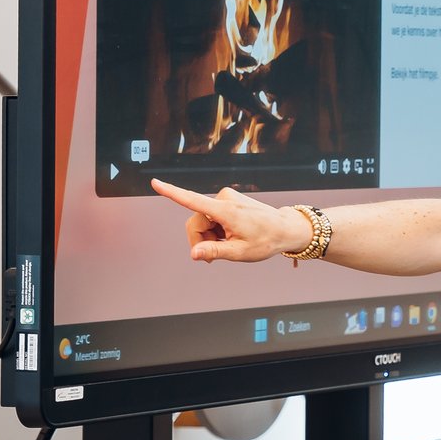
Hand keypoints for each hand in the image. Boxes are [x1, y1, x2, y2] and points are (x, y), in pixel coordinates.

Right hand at [149, 178, 304, 262]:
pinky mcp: (227, 200)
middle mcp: (224, 199)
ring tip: (228, 244)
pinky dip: (216, 230)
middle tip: (215, 257)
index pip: (193, 200)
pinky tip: (229, 236)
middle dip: (201, 240)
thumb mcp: (240, 252)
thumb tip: (193, 254)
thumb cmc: (266, 240)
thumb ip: (214, 251)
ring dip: (209, 236)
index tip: (155, 182)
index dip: (172, 192)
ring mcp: (226, 198)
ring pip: (202, 221)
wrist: (285, 228)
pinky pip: (210, 217)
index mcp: (226, 210)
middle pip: (195, 222)